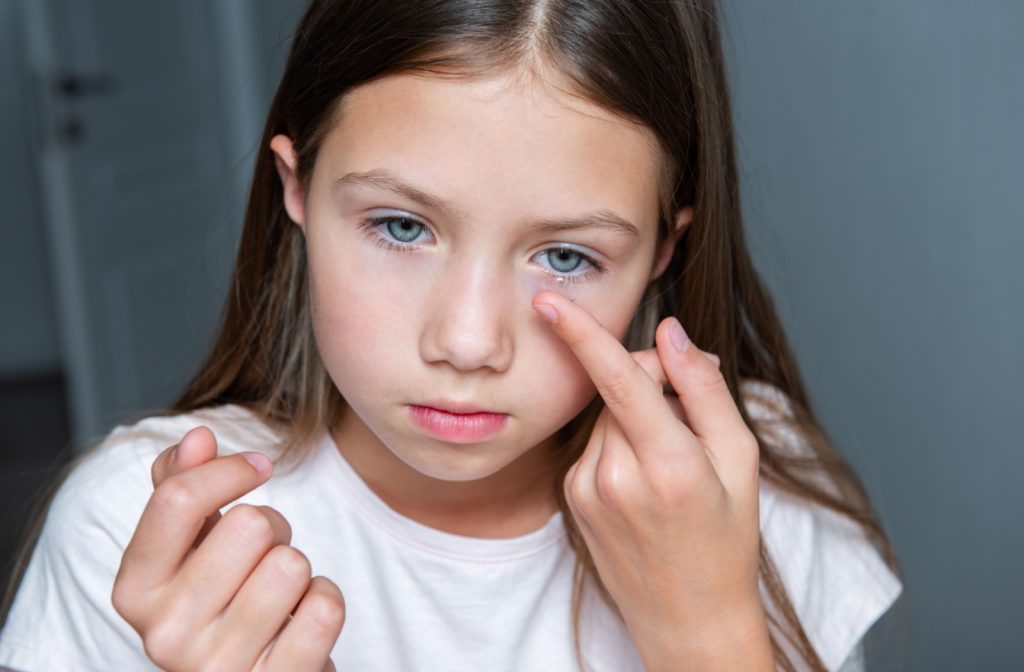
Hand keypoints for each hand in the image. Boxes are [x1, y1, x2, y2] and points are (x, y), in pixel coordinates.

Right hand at [111, 426, 345, 670]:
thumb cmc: (224, 602)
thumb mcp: (190, 546)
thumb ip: (181, 486)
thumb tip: (196, 438)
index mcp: (135, 591)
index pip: (177, 499)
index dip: (230, 469)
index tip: (257, 466)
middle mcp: (165, 636)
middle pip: (250, 526)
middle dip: (272, 528)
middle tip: (263, 558)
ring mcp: (219, 668)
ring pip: (292, 565)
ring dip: (299, 568)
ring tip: (280, 593)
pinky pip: (325, 607)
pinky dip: (324, 602)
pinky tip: (301, 622)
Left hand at [532, 292, 769, 668]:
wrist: (687, 618)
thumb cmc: (726, 539)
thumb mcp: (739, 462)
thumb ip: (705, 391)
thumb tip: (672, 333)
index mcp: (668, 464)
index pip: (619, 379)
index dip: (583, 333)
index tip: (549, 299)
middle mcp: (616, 476)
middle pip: (618, 387)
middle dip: (651, 379)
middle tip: (691, 414)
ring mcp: (587, 489)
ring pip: (605, 413)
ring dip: (635, 414)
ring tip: (670, 460)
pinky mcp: (571, 497)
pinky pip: (594, 442)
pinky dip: (619, 442)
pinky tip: (644, 478)